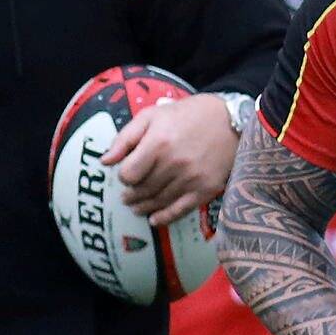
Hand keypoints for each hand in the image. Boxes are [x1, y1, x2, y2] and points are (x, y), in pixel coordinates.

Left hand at [103, 94, 236, 223]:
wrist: (230, 120)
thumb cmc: (187, 115)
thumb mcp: (152, 116)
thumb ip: (126, 138)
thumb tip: (105, 161)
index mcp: (158, 143)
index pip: (129, 174)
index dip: (125, 176)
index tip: (128, 174)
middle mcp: (174, 163)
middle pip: (142, 190)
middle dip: (132, 195)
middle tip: (127, 197)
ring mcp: (191, 178)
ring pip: (158, 202)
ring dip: (144, 207)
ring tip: (137, 207)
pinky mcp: (205, 189)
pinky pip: (180, 210)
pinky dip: (164, 218)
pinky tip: (154, 219)